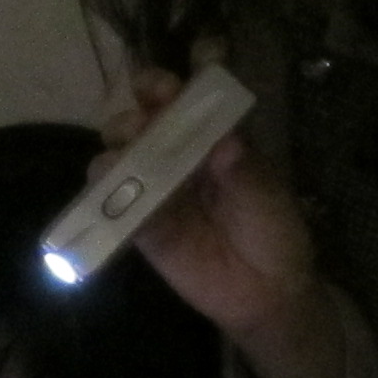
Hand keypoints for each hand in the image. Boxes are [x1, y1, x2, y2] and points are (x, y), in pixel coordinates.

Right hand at [103, 67, 347, 377]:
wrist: (266, 293)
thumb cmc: (274, 232)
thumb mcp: (269, 198)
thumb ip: (245, 172)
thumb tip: (226, 143)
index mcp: (210, 137)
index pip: (183, 99)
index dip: (167, 85)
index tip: (162, 84)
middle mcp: (176, 155)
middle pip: (143, 118)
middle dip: (137, 112)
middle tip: (145, 120)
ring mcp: (154, 189)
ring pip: (119, 155)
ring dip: (116, 146)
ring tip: (124, 153)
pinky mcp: (140, 226)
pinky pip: (112, 206)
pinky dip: (104, 195)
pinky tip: (107, 188)